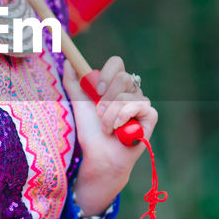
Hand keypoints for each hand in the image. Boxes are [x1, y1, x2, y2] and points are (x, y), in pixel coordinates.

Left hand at [63, 55, 158, 196]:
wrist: (99, 156)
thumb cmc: (91, 132)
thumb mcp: (78, 104)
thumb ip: (73, 82)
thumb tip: (68, 62)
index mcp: (115, 85)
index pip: (116, 63)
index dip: (106, 73)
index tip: (96, 90)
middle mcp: (131, 91)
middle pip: (123, 77)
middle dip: (107, 99)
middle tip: (99, 113)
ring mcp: (142, 102)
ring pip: (126, 96)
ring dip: (110, 115)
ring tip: (108, 128)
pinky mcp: (150, 115)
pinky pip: (139, 105)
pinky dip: (124, 117)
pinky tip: (120, 129)